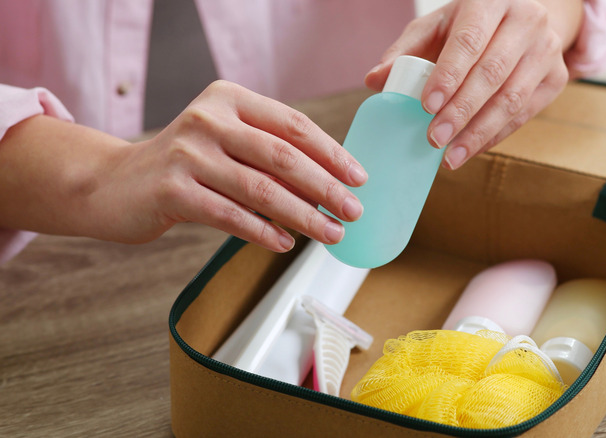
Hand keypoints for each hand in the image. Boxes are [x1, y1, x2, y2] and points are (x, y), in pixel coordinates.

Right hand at [94, 80, 366, 251]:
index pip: (293, 124)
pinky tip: (286, 243)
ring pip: (260, 190)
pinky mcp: (172, 190)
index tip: (359, 178)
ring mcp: (187, 154)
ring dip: (303, 216)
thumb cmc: (186, 164)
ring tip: (330, 234)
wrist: (116, 183)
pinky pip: (230, 215)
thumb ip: (268, 154)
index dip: (331, 153)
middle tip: (353, 211)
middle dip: (325, 188)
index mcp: (229, 99)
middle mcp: (208, 119)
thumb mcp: (226, 142)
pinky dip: (263, 231)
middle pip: (282, 157)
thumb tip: (330, 185)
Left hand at [365, 0, 574, 169]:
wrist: (524, 18)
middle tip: (433, 139)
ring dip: (478, 132)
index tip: (427, 106)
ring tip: (450, 156)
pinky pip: (524, 114)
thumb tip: (373, 81)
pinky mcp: (557, 78)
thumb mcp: (436, 27)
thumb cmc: (471, 25)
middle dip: (461, 112)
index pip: (469, 41)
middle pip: (492, 73)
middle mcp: (526, 20)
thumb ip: (405, 52)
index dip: (448, 76)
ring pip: (512, 99)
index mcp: (491, 1)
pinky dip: (495, 136)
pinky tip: (470, 150)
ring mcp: (546, 49)